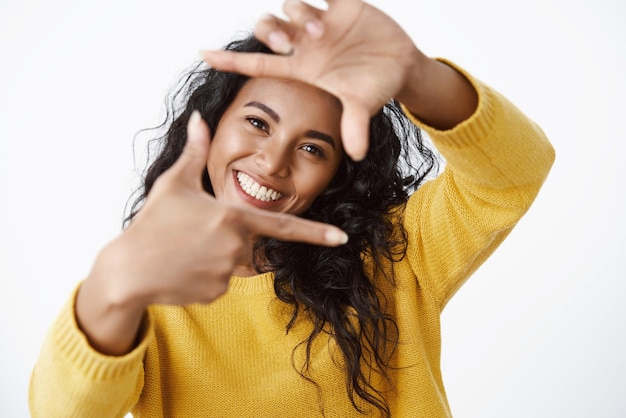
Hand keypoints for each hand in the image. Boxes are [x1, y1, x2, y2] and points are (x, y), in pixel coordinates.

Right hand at [76, 110, 347, 354]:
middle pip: (249, 243)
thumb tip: (198, 118)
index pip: (285, 226)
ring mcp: (228, 273)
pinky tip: (182, 270)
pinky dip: (205, 276)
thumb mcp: (174, 183)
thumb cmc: (152, 222)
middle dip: (227, 239)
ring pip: (234, 264)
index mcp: (234, 217)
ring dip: (214, 257)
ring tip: (184, 252)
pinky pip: (220, 281)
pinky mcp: (217, 293)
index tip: (342, 236)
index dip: (316, 232)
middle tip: (192, 237)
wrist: (128, 269)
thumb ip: (195, 151)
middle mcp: (238, 247)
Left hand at [201, 0, 424, 160]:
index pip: (259, 63)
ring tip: (320, 31)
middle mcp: (306, 44)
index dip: (231, 60)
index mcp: (303, 68)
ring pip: (290, 8)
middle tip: (288, 42)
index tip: (202, 54)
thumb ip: (355, 125)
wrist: (400, 66)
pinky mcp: (342, 4)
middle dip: (269, 31)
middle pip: (268, 30)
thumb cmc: (375, 87)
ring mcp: (322, 22)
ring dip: (298, 16)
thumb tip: (358, 154)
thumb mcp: (362, 105)